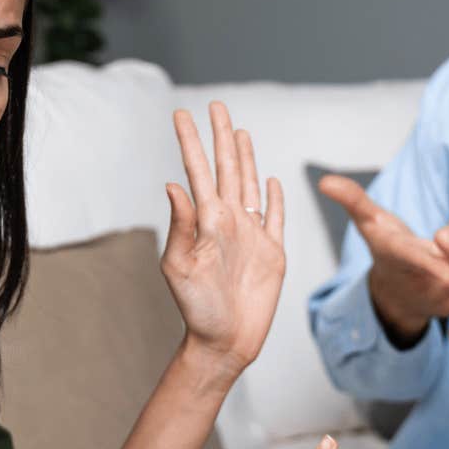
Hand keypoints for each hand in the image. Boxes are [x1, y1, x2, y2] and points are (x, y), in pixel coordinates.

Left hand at [163, 102, 286, 377]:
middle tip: (216, 106)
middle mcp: (229, 222)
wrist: (225, 342)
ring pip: (250, 185)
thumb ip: (180, 226)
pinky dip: (275, 197)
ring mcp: (252, 235)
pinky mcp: (272, 252)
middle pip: (227, 169)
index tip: (181, 114)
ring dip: (246, 157)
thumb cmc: (197, 309)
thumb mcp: (180, 267)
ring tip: (239, 131)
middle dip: (221, 137)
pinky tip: (272, 181)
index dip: (190, 142)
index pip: (198, 171)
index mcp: (206, 221)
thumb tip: (173, 185)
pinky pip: (275, 217)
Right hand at [316, 176, 448, 346]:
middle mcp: (419, 283)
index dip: (429, 243)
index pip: (411, 254)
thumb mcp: (369, 223)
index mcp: (397, 261)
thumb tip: (325, 181)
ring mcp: (441, 298)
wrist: (397, 295)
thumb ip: (352, 200)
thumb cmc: (385, 250)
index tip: (447, 227)